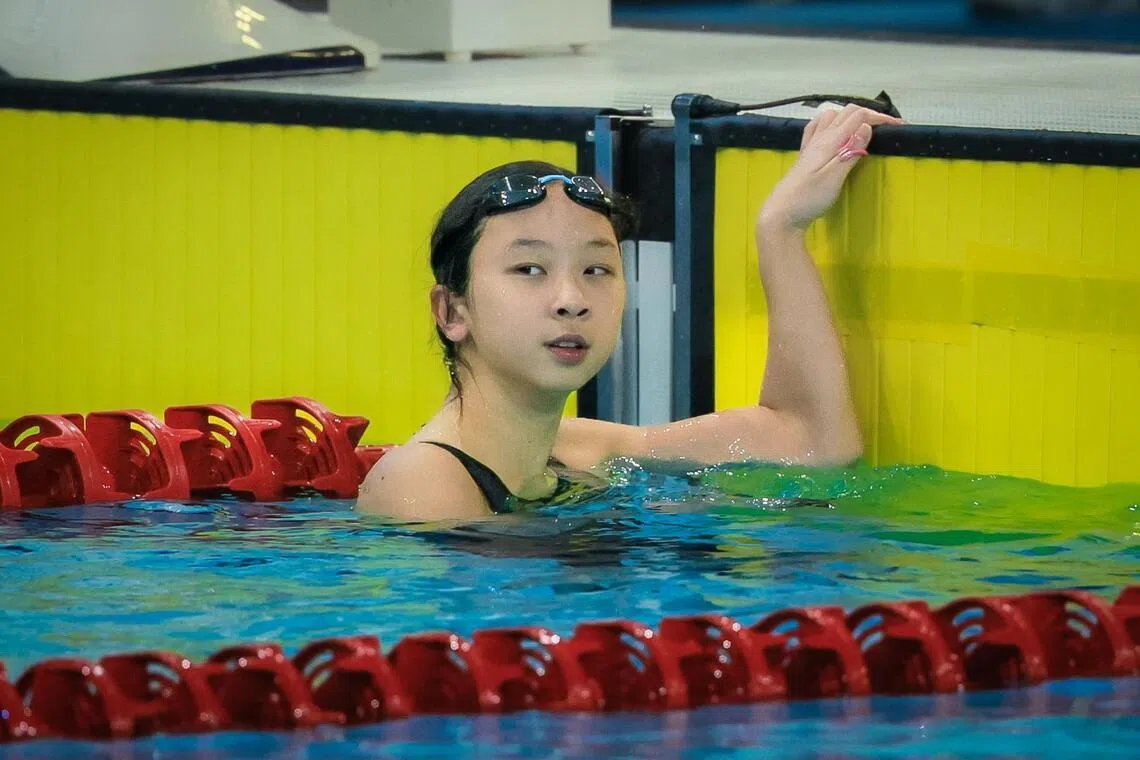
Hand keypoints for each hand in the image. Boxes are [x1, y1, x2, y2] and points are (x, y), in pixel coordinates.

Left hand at [758, 105, 903, 234]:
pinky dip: (830, 123)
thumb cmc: (809, 199)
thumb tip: (866, 126)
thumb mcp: (834, 176)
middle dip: (869, 114)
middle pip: (846, 112)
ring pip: (831, 116)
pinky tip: (832, 130)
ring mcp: (810, 146)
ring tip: (864, 127)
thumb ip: (850, 151)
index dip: (880, 118)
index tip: (899, 127)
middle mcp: (819, 138)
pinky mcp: (804, 156)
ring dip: (850, 115)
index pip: (858, 116)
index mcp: (829, 141)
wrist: (781, 214)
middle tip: (887, 128)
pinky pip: (817, 128)